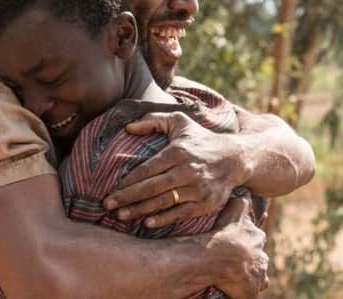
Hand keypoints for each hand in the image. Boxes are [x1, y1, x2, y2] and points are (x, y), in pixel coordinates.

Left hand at [103, 111, 249, 227]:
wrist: (235, 158)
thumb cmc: (200, 139)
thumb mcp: (179, 121)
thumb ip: (153, 120)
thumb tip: (128, 127)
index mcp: (178, 151)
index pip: (147, 169)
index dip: (127, 181)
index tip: (110, 189)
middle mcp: (188, 170)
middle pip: (152, 187)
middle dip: (127, 198)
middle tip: (107, 205)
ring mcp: (198, 188)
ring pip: (164, 202)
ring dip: (140, 210)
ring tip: (120, 216)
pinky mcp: (207, 203)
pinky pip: (181, 213)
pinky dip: (164, 219)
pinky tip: (147, 222)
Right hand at [207, 196, 268, 298]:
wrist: (216, 258)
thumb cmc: (223, 234)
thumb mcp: (233, 211)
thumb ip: (242, 202)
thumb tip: (248, 192)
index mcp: (258, 237)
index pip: (256, 238)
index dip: (246, 240)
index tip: (237, 242)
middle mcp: (262, 257)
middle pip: (258, 258)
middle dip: (249, 258)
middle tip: (234, 259)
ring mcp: (258, 275)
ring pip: (257, 274)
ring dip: (249, 274)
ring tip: (235, 274)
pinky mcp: (252, 290)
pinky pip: (251, 290)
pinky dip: (246, 288)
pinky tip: (236, 286)